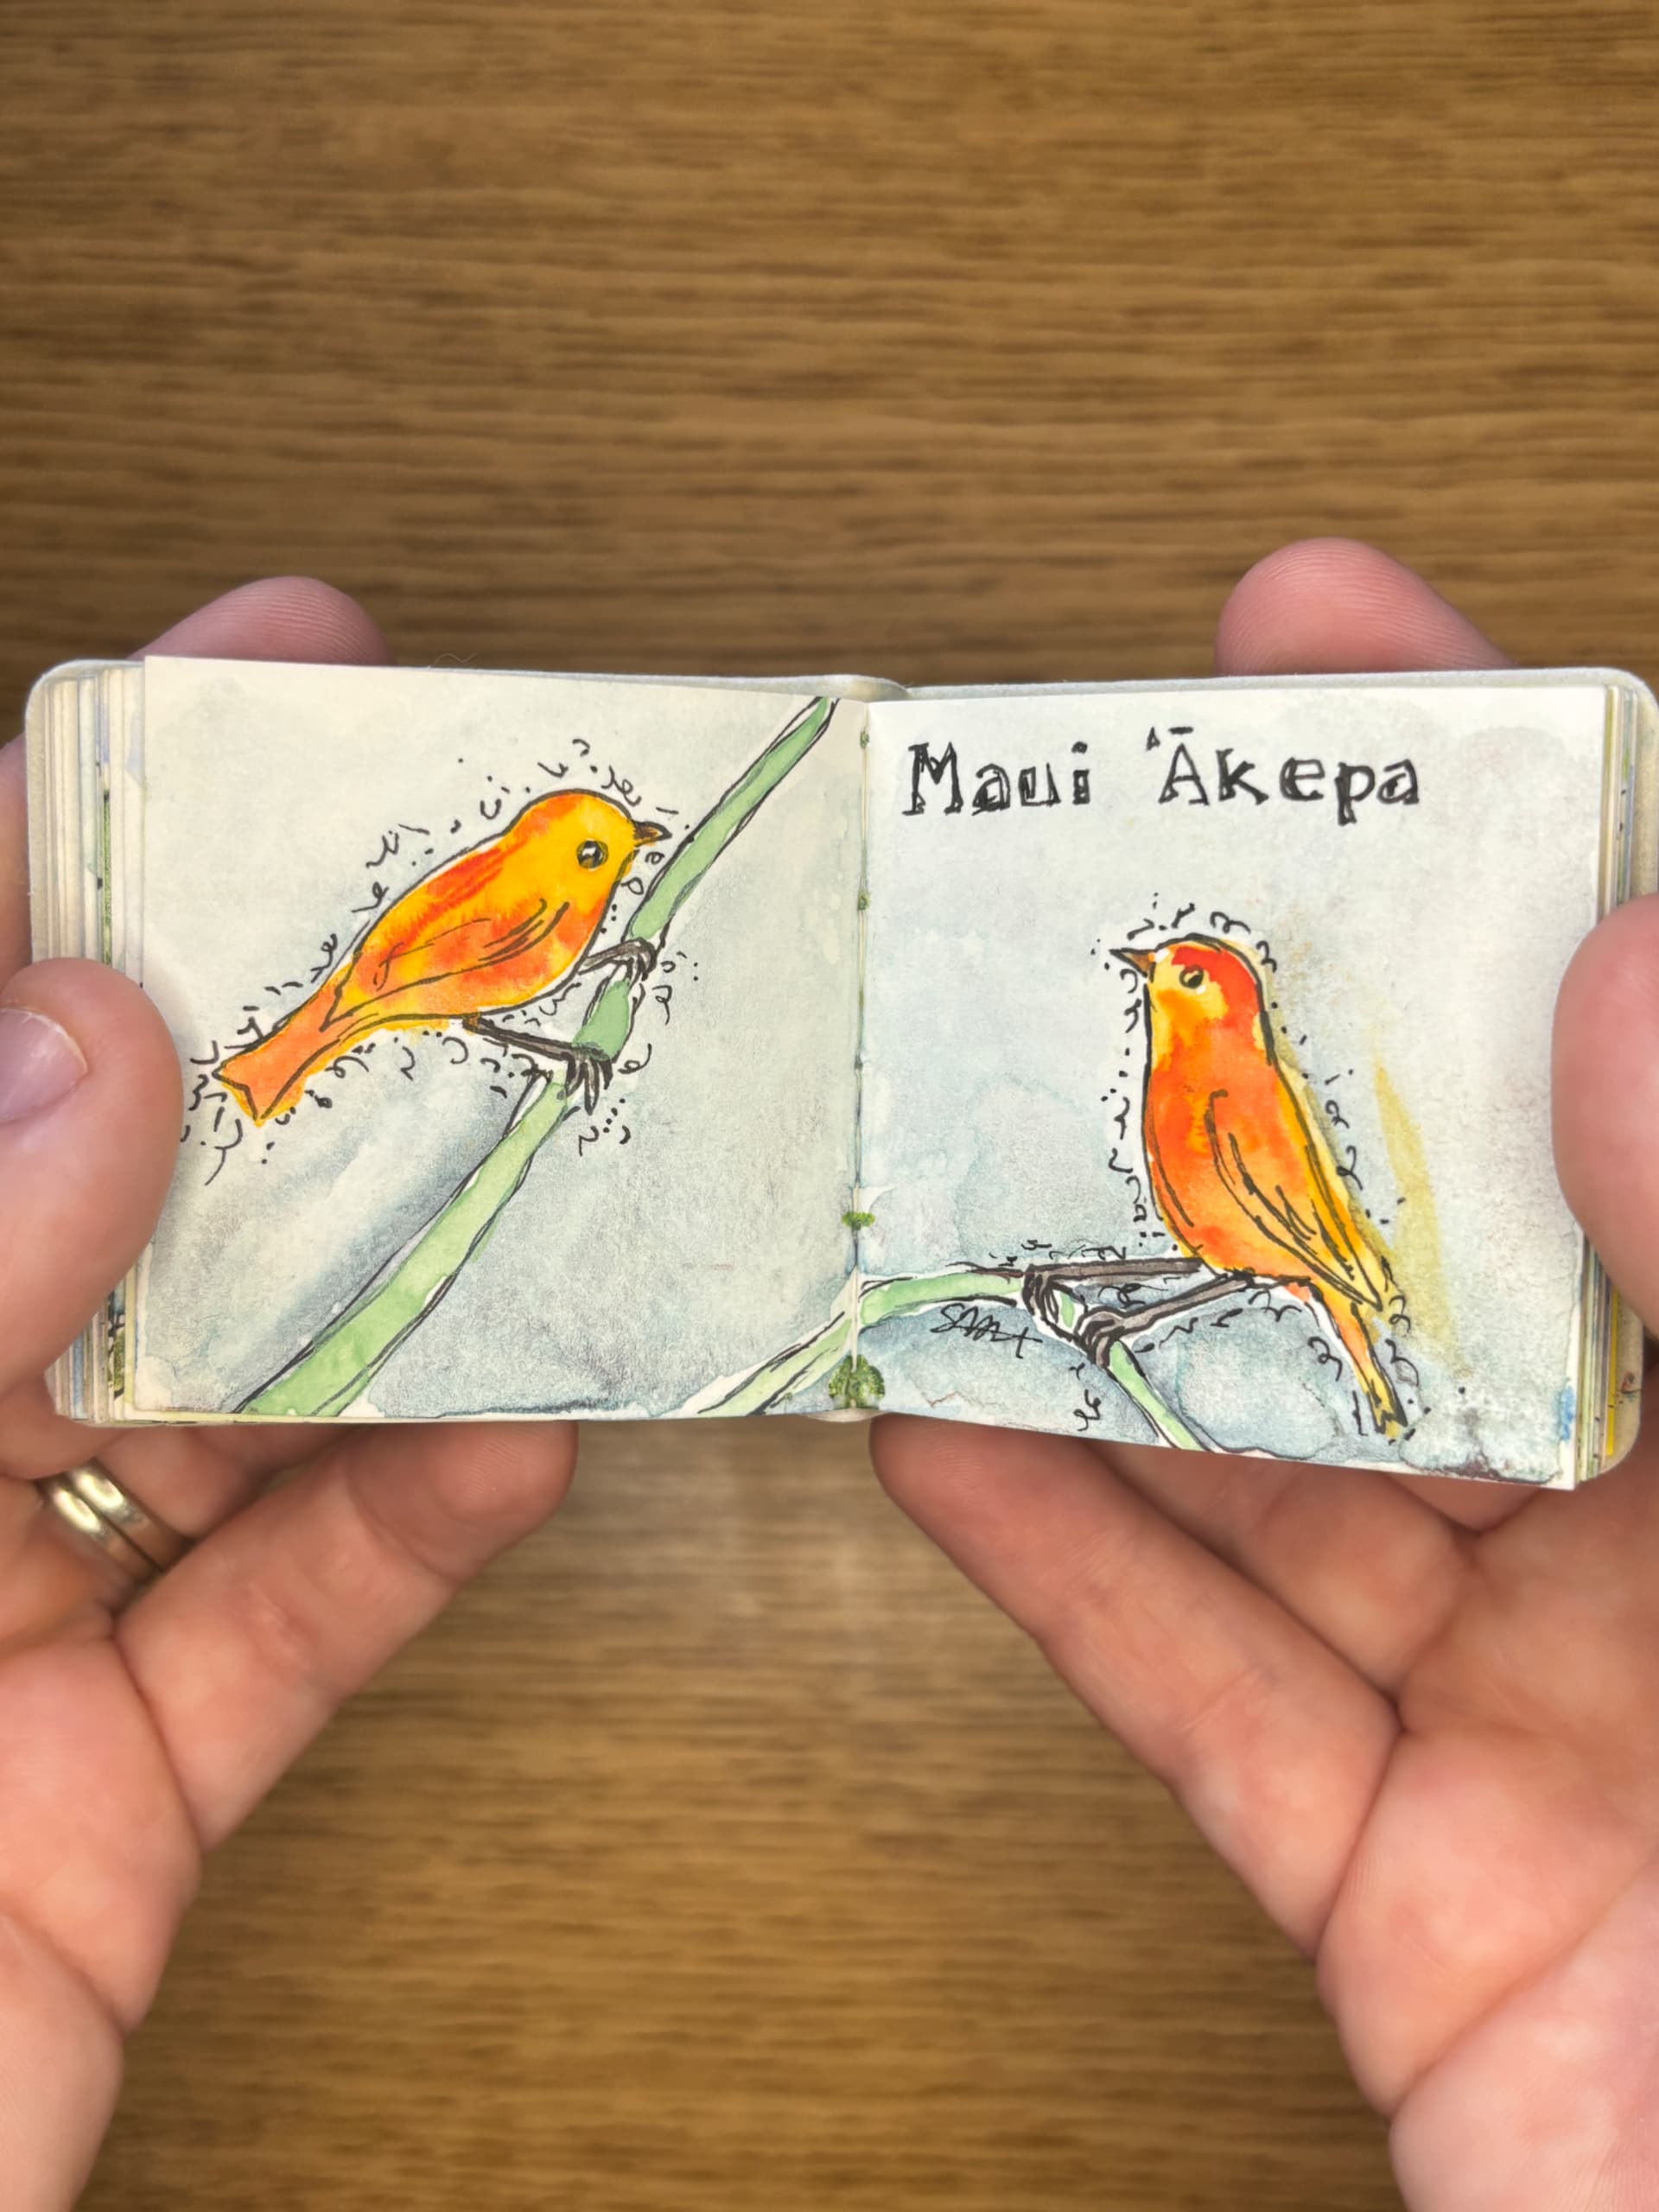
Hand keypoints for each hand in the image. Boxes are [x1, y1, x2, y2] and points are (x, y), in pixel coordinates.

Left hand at [0, 582, 575, 2209]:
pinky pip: (275, 1632)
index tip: (265, 683)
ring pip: (211, 1396)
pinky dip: (406, 1540)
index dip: (70, 824)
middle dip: (290, 1041)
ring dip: (387, 1294)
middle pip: (95, 1184)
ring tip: (552, 1170)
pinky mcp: (92, 1805)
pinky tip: (522, 1444)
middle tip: (473, 914)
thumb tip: (90, 1032)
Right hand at [872, 539, 1658, 2211]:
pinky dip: (1064, 1572)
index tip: (1332, 654)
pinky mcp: (1418, 1893)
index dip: (1508, 831)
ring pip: (1284, 1461)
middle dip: (1243, 1054)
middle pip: (1431, 1237)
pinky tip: (936, 1430)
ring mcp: (1555, 1715)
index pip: (1645, 1061)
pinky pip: (1209, 1702)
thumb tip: (1632, 980)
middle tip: (1073, 888)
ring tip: (939, 1147)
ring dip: (1106, 1312)